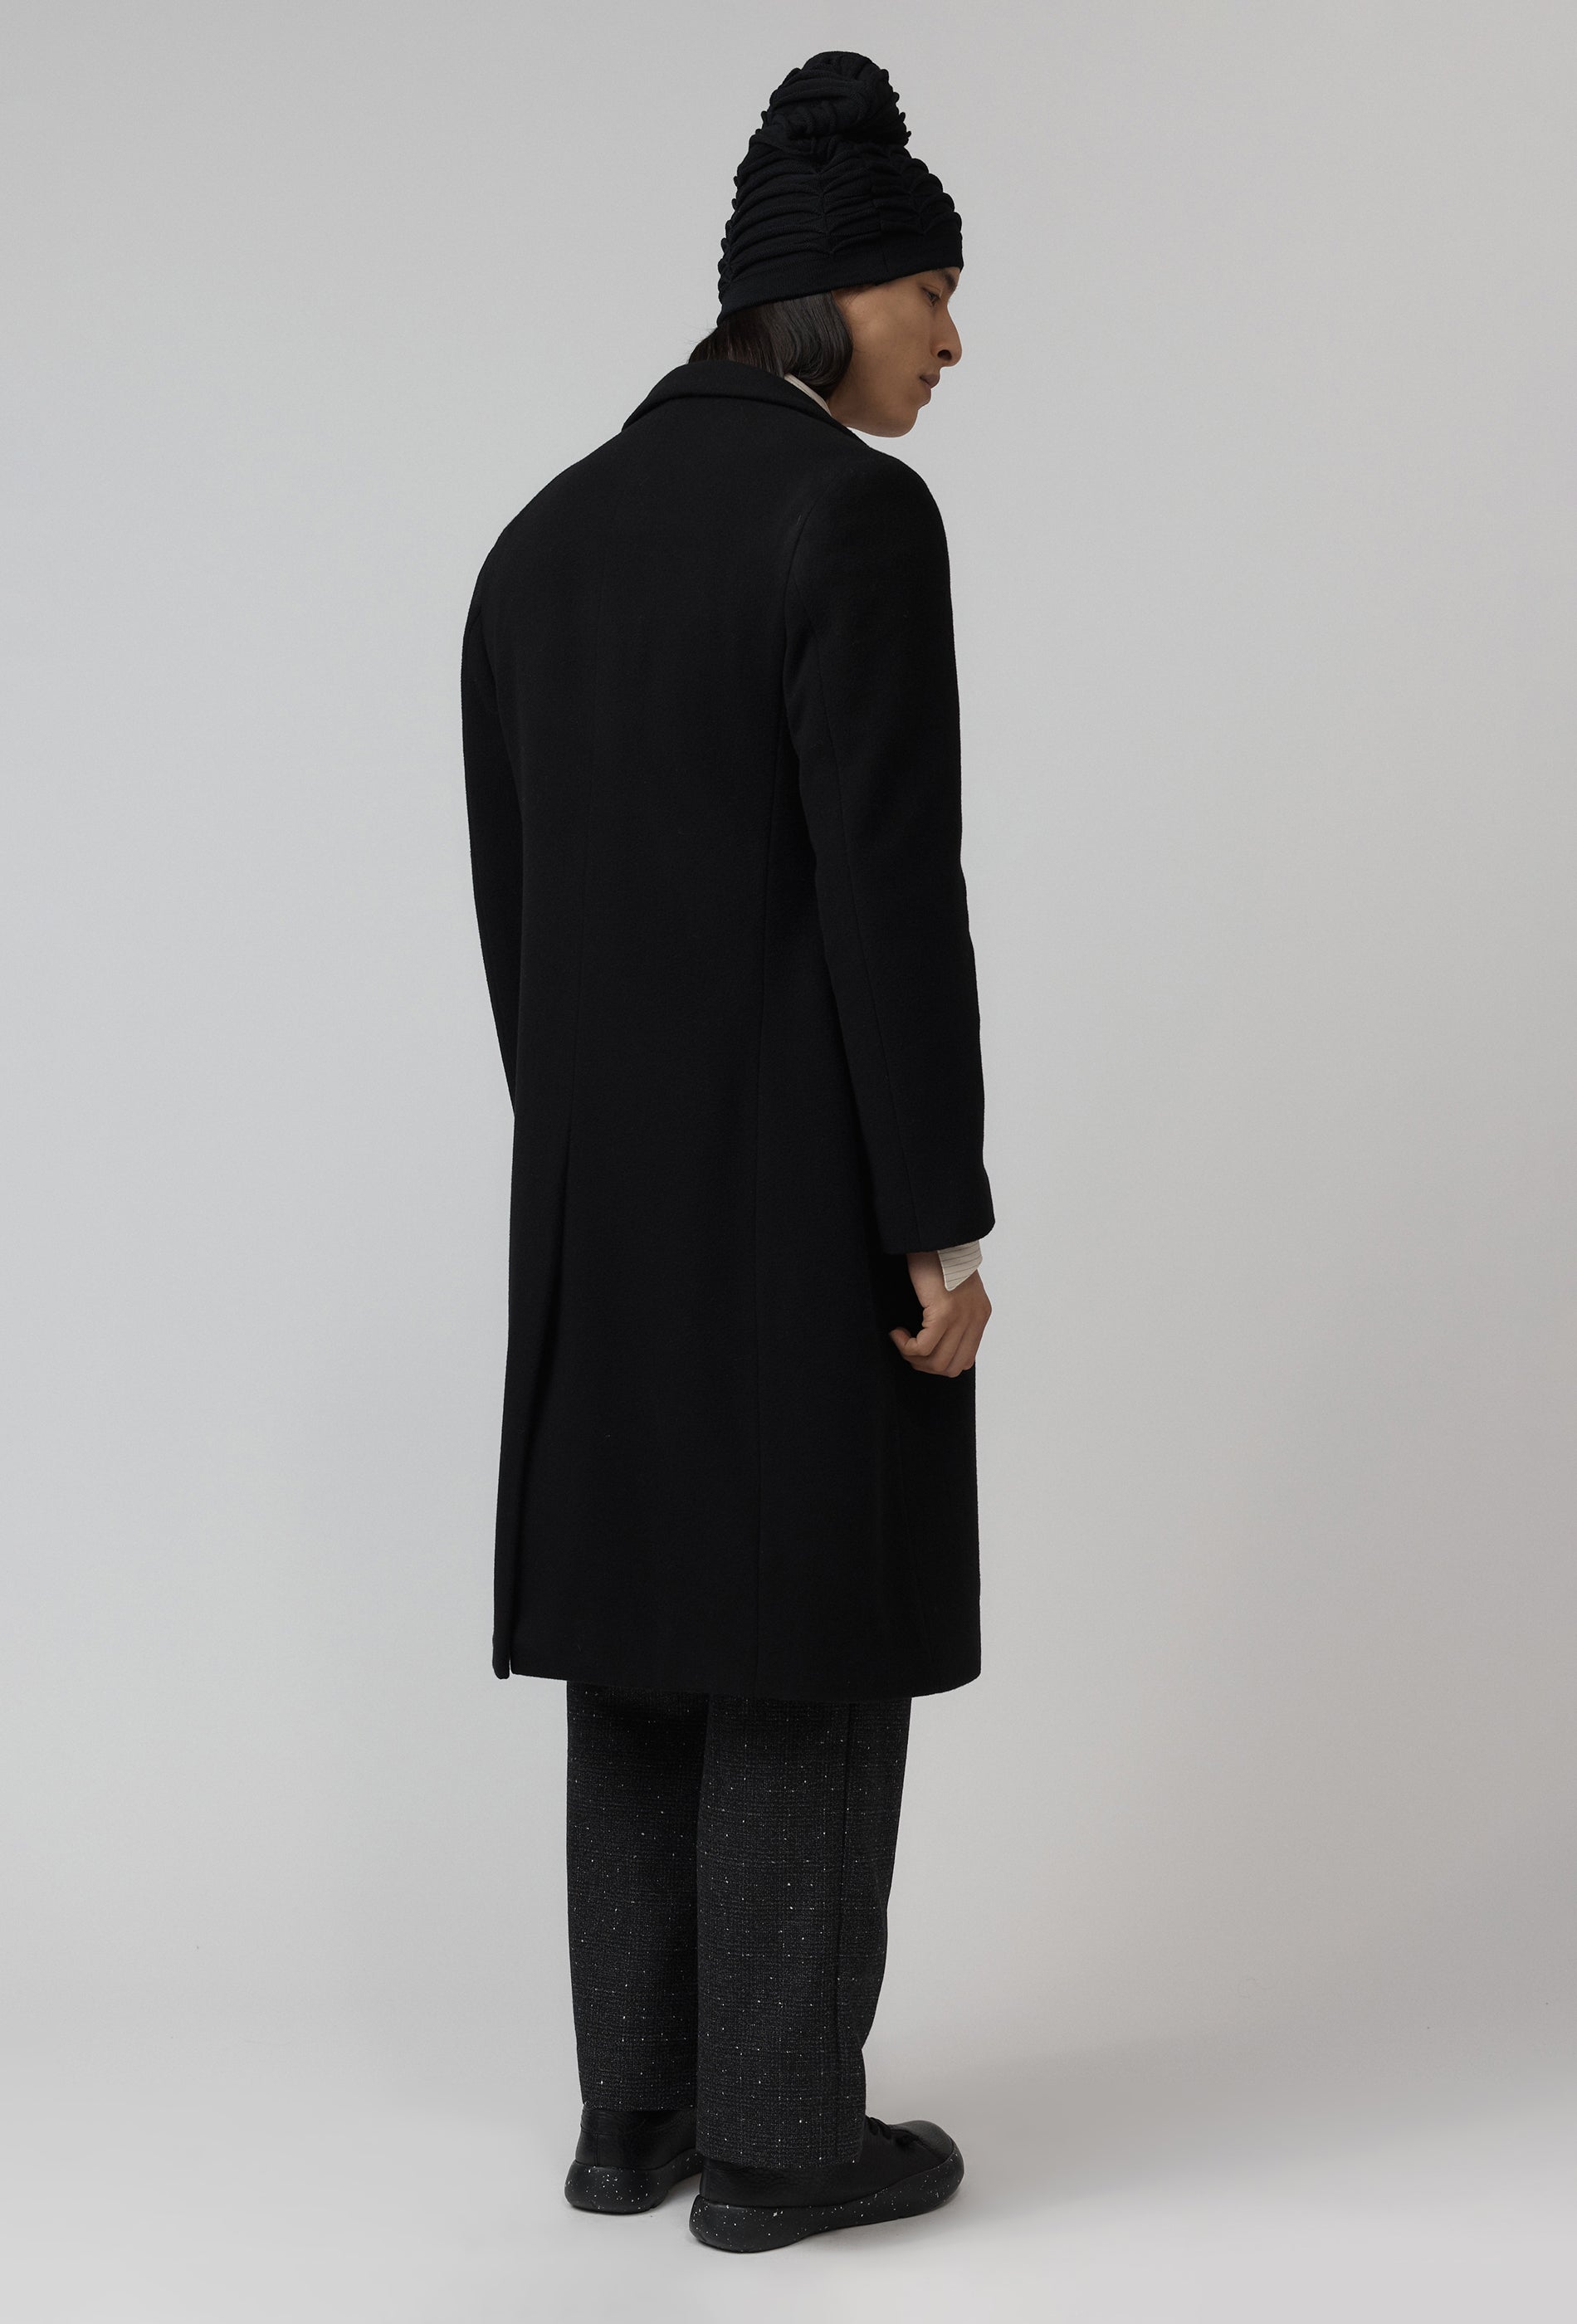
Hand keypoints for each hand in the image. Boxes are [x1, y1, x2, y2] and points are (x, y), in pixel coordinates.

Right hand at [888, 1250, 991, 1375]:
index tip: (922, 1347)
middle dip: (925, 1365)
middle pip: (952, 1368)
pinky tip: (897, 1332)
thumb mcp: (955, 1291)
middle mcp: (975, 1320)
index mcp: (979, 1316)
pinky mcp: (944, 1313)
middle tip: (908, 1348)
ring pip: (937, 1362)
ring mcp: (962, 1318)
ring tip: (902, 1338)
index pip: (965, 1360)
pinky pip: (923, 1347)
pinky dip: (906, 1345)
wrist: (936, 1236)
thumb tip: (937, 1341)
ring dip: (913, 1357)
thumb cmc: (938, 1259)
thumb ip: (954, 1315)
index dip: (939, 1361)